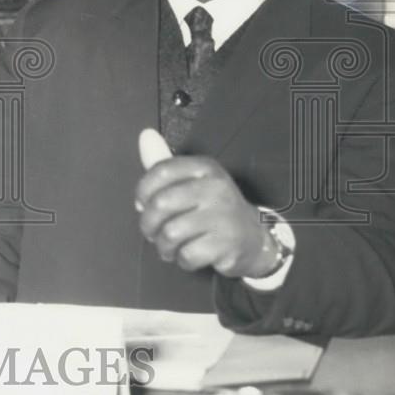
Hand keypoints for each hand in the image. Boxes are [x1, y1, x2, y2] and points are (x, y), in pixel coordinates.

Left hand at [135, 156, 276, 278]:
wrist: (252, 236)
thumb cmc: (211, 207)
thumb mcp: (190, 180)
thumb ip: (163, 162)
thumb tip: (145, 135)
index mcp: (204, 168)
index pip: (160, 172)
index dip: (142, 192)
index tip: (142, 204)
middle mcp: (216, 187)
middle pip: (160, 204)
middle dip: (148, 224)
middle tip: (153, 232)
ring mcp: (224, 215)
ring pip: (171, 233)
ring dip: (163, 245)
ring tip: (168, 246)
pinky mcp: (228, 243)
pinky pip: (188, 254)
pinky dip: (182, 259)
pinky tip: (187, 255)